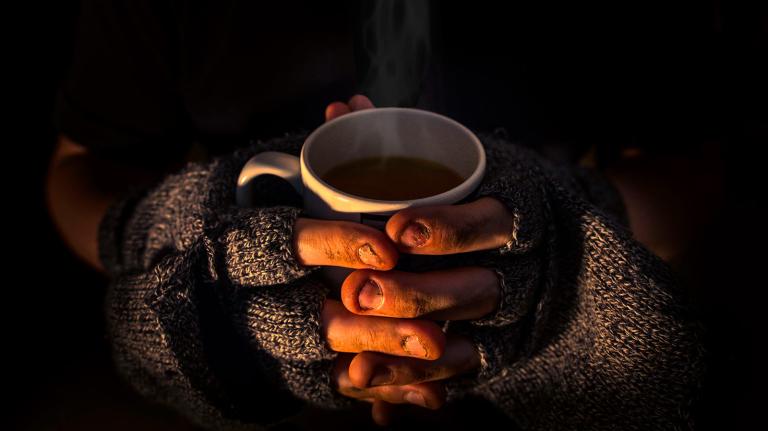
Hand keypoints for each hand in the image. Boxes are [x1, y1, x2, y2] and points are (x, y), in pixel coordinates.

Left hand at [313, 95, 516, 424]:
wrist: (547, 240)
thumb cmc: (484, 191)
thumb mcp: (458, 158)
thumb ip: (401, 136)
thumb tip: (343, 106)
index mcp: (517, 210)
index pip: (491, 221)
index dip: (446, 229)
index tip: (395, 231)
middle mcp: (522, 265)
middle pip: (478, 288)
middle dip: (418, 294)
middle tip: (358, 293)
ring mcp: (513, 310)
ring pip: (470, 333)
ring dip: (414, 346)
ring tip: (356, 354)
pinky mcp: (500, 345)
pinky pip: (465, 367)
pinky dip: (419, 377)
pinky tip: (372, 379)